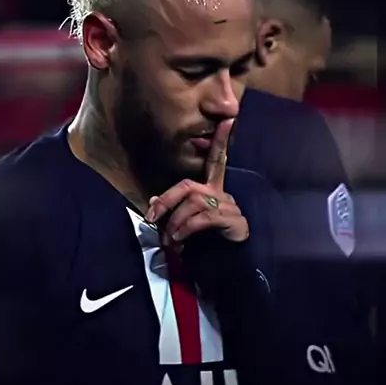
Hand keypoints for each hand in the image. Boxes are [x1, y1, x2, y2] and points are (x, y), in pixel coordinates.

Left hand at [145, 119, 248, 246]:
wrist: (230, 265)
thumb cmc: (208, 243)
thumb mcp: (184, 225)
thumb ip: (171, 211)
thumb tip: (152, 201)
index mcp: (213, 189)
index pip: (216, 160)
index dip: (221, 141)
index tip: (229, 119)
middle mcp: (221, 193)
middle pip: (188, 186)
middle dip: (166, 200)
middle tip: (152, 217)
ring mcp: (228, 206)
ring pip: (193, 202)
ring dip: (175, 221)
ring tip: (169, 238)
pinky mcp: (233, 220)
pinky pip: (203, 218)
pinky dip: (186, 228)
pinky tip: (180, 240)